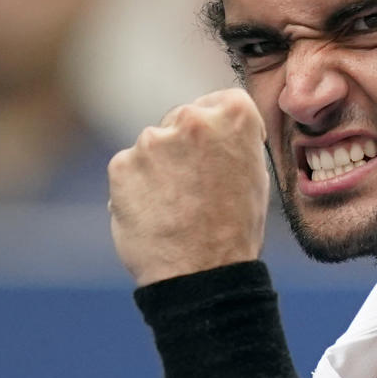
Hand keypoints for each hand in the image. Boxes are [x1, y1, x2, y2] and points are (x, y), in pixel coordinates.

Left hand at [108, 88, 269, 285]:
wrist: (203, 275)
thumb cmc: (236, 229)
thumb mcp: (255, 173)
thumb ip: (233, 140)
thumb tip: (212, 130)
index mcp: (234, 115)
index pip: (223, 102)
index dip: (223, 129)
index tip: (222, 154)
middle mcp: (192, 118)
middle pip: (184, 118)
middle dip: (187, 145)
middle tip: (197, 187)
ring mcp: (152, 140)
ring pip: (154, 144)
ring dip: (161, 166)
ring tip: (177, 206)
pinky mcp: (121, 165)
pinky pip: (129, 168)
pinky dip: (138, 187)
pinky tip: (155, 213)